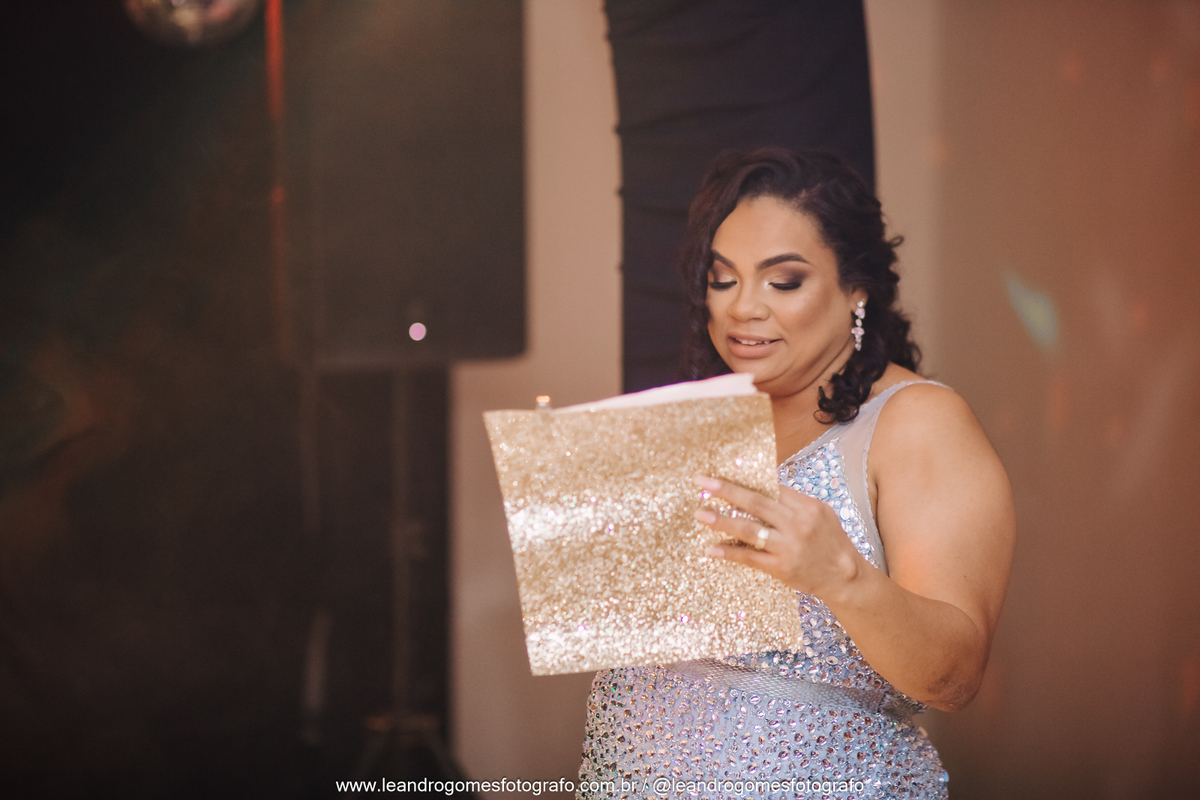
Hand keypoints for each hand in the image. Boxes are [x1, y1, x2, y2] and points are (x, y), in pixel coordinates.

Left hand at [693, 475, 864, 602]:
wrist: (845, 577)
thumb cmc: (832, 542)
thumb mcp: (822, 513)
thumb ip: (794, 501)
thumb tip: (764, 488)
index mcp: (806, 507)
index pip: (771, 489)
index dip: (746, 481)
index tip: (723, 474)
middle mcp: (796, 524)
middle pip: (756, 503)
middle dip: (727, 490)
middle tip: (703, 482)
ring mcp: (787, 547)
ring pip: (749, 530)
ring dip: (722, 521)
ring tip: (700, 514)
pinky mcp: (780, 567)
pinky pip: (750, 558)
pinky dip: (729, 553)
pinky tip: (711, 549)